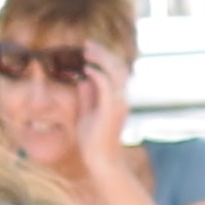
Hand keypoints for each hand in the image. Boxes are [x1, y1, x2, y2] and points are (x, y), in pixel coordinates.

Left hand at [69, 52, 133, 174]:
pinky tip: (86, 69)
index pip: (116, 71)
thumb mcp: (86, 114)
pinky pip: (107, 85)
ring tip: (87, 52)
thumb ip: (87, 97)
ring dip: (101, 59)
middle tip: (87, 44)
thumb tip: (83, 80)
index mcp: (117, 99)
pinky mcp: (111, 109)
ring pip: (116, 72)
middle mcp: (122, 99)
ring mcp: (119, 103)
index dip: (104, 58)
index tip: (89, 49)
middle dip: (103, 53)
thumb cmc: (92, 141)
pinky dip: (97, 74)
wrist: (100, 160)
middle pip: (119, 67)